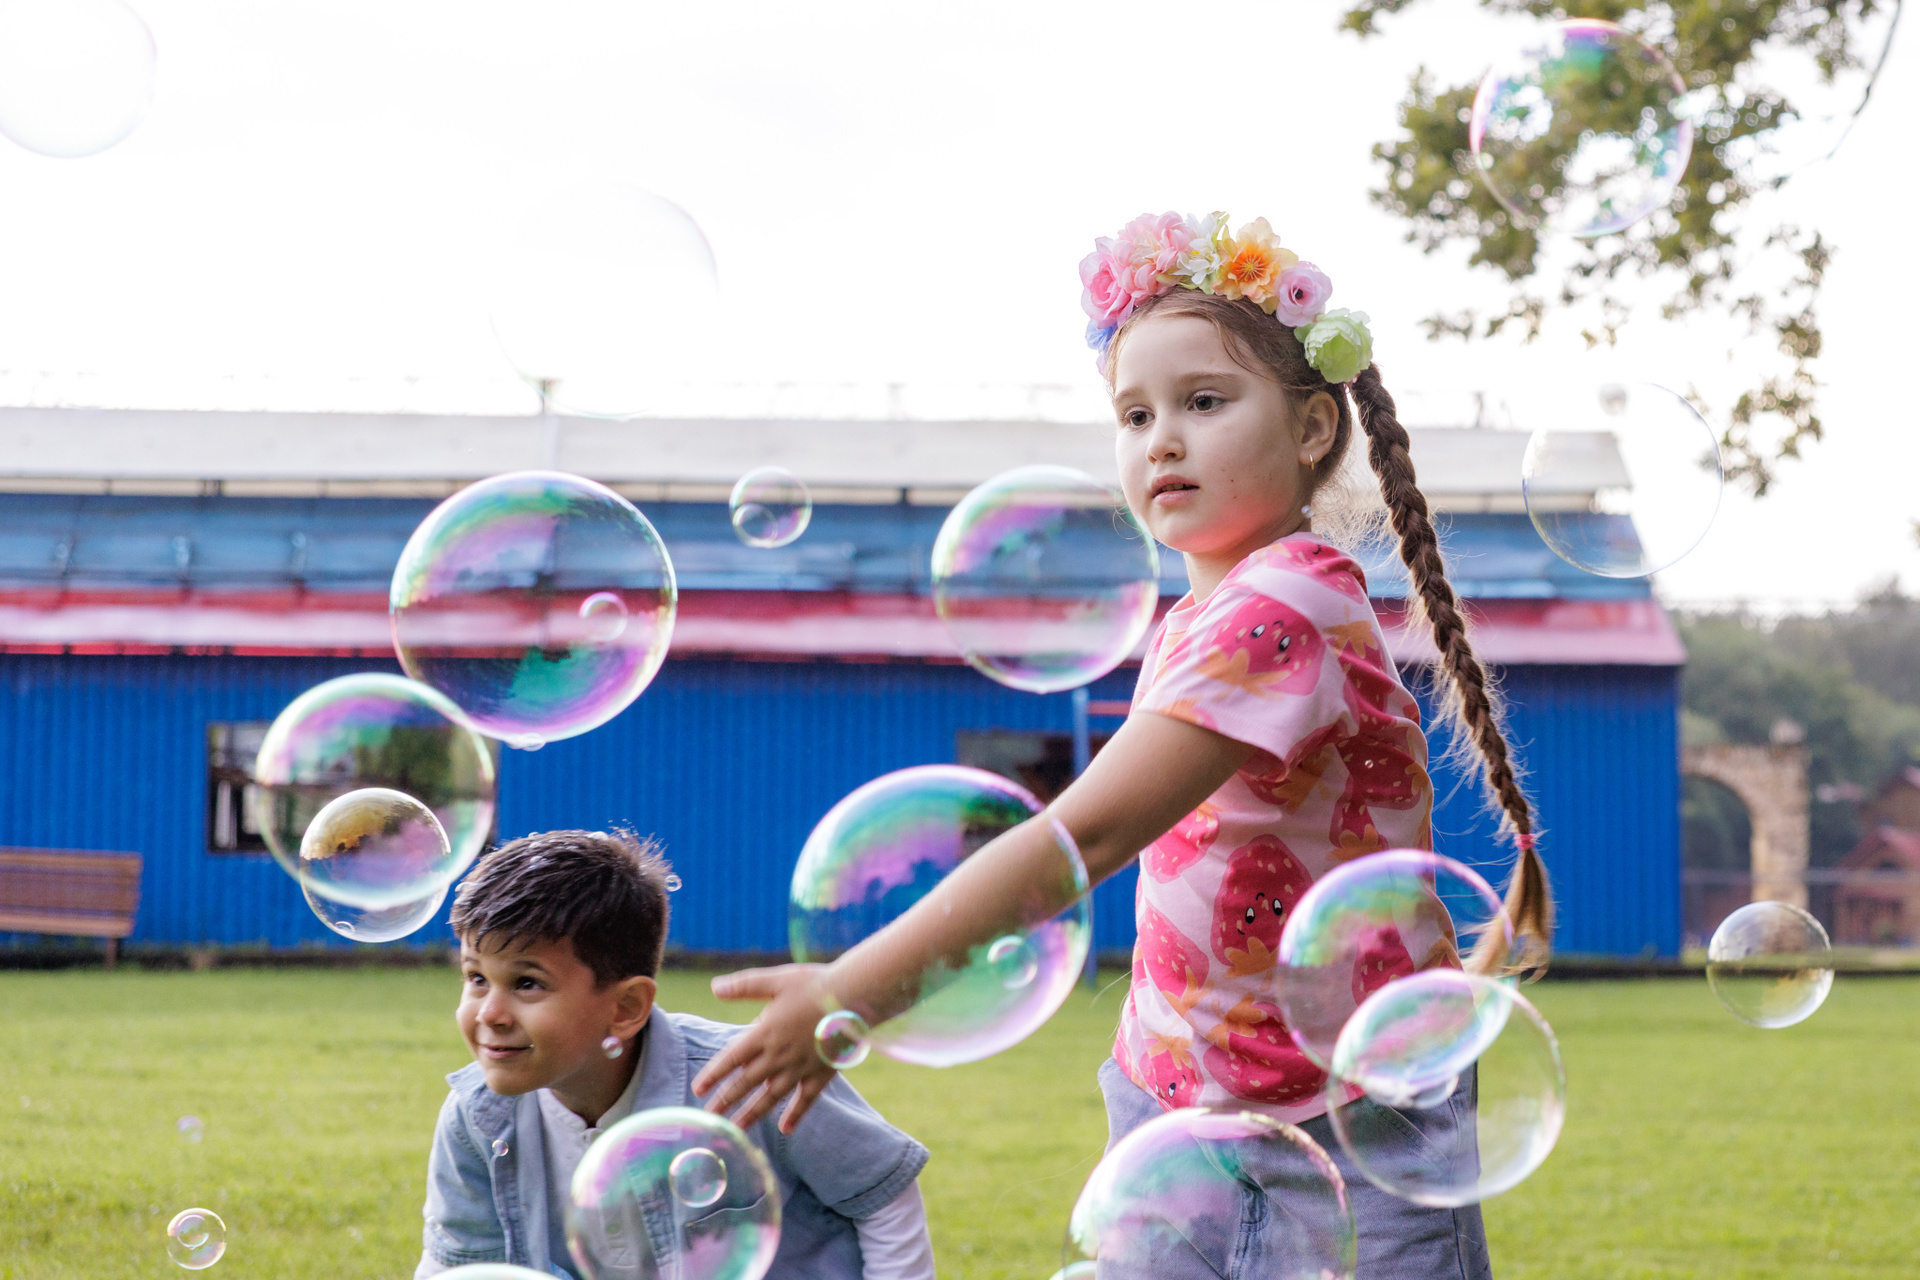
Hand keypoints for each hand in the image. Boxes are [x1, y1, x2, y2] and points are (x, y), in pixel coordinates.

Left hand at [691, 963, 839, 1133]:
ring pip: (770, 1096)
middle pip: (746, 1083)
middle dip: (726, 1100)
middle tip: (709, 1117)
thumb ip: (744, 986)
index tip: (698, 1089)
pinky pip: (805, 1100)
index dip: (713, 1074)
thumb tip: (714, 987)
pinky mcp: (821, 1074)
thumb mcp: (776, 979)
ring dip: (752, 1114)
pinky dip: (795, 1115)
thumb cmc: (815, 984)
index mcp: (765, 1033)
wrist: (856, 997)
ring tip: (736, 1128)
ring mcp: (800, 1068)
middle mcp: (779, 1055)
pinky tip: (786, 1130)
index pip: (731, 1058)